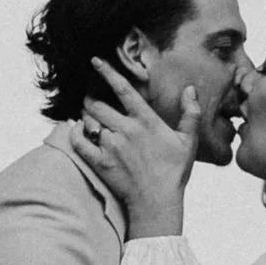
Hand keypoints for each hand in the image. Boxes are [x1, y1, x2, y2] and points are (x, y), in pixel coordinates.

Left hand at [73, 56, 198, 237]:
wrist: (157, 203)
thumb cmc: (174, 172)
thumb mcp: (189, 142)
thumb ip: (190, 113)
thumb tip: (190, 90)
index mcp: (146, 121)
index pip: (123, 89)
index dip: (107, 72)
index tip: (95, 61)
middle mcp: (126, 129)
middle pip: (97, 103)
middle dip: (90, 97)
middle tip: (90, 97)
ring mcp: (111, 146)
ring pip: (88, 120)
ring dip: (85, 115)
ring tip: (88, 115)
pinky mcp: (100, 162)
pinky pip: (79, 142)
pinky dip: (75, 134)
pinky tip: (78, 131)